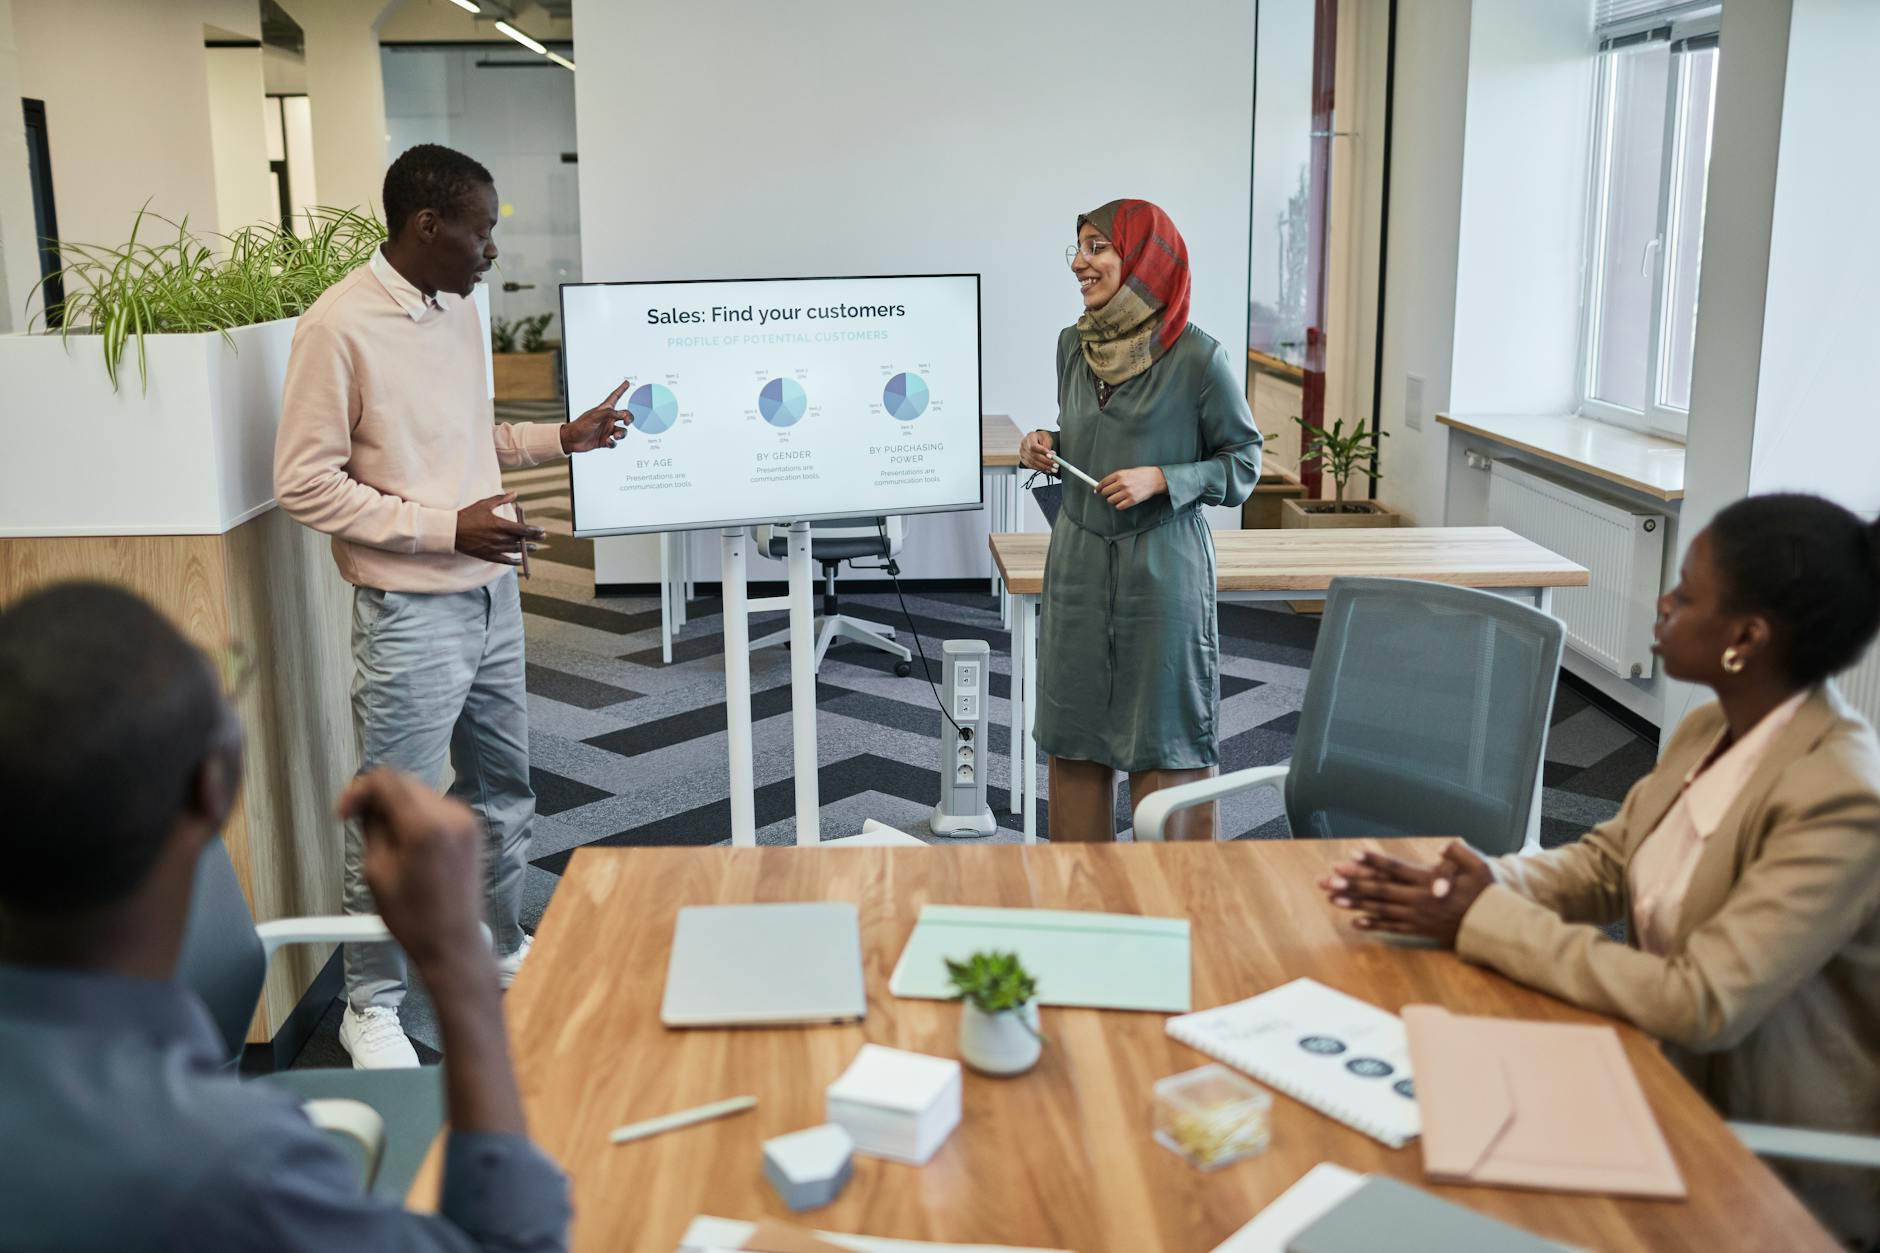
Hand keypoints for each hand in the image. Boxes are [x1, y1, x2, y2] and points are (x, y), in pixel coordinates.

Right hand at [339, 769, 488, 968]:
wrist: (453, 942)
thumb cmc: (413, 918)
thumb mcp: (377, 871)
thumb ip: (372, 828)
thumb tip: (366, 804)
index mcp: (426, 825)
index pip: (386, 780)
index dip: (358, 790)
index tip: (344, 813)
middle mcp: (452, 815)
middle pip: (404, 782)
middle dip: (377, 797)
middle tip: (358, 822)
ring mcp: (466, 821)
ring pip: (420, 794)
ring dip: (397, 806)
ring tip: (382, 838)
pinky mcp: (471, 830)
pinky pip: (437, 809)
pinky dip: (416, 815)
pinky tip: (405, 841)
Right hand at [455, 491, 542, 562]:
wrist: (451, 531)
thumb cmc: (468, 515)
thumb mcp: (484, 504)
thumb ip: (501, 499)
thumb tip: (515, 493)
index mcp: (499, 525)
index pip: (523, 530)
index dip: (534, 531)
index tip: (541, 530)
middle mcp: (499, 538)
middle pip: (521, 540)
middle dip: (534, 539)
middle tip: (543, 537)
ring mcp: (494, 548)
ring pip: (515, 551)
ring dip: (526, 549)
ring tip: (534, 548)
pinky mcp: (488, 556)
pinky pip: (504, 561)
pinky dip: (514, 562)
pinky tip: (520, 561)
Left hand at [561, 378, 632, 451]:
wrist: (571, 440)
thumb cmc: (580, 425)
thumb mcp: (594, 416)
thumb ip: (609, 413)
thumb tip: (622, 414)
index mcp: (604, 410)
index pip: (614, 397)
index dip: (621, 389)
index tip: (626, 383)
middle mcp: (607, 419)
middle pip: (624, 416)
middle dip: (629, 418)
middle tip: (626, 422)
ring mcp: (606, 430)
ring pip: (621, 431)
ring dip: (621, 434)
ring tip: (616, 436)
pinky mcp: (605, 440)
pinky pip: (614, 442)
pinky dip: (613, 443)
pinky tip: (608, 442)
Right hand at [1019, 430, 1058, 472]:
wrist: (1036, 439)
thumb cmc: (1041, 438)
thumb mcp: (1047, 438)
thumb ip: (1048, 446)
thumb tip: (1052, 455)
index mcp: (1030, 437)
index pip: (1034, 446)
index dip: (1043, 452)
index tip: (1051, 456)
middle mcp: (1024, 445)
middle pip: (1034, 455)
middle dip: (1046, 462)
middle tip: (1055, 464)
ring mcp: (1022, 453)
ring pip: (1033, 462)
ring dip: (1044, 467)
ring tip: (1053, 469)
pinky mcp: (1023, 460)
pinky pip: (1031, 466)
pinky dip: (1040, 469)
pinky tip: (1047, 470)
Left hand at [1097, 466, 1166, 508]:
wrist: (1155, 479)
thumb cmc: (1142, 474)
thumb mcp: (1127, 471)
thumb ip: (1116, 478)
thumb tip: (1103, 485)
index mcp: (1120, 474)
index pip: (1103, 482)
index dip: (1099, 487)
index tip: (1097, 490)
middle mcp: (1122, 483)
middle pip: (1105, 492)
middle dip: (1106, 494)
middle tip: (1110, 493)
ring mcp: (1127, 492)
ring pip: (1110, 500)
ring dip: (1113, 500)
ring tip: (1119, 497)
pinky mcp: (1132, 500)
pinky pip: (1119, 506)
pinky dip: (1119, 505)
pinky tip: (1123, 501)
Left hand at [1317, 842, 1494, 947]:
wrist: (1494, 927)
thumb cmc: (1487, 894)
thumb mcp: (1480, 868)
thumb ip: (1460, 854)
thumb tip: (1442, 848)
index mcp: (1429, 882)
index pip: (1395, 869)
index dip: (1373, 862)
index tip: (1352, 855)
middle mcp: (1419, 901)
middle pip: (1380, 891)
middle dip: (1352, 884)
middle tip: (1328, 880)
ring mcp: (1417, 917)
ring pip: (1380, 909)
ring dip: (1355, 904)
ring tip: (1332, 899)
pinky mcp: (1419, 930)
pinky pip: (1392, 927)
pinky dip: (1373, 924)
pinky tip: (1355, 922)